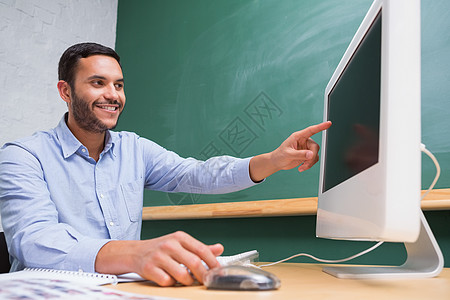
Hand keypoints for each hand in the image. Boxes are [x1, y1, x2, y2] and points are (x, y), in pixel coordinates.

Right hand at [95, 231, 223, 285]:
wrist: (135, 252)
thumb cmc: (160, 249)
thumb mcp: (180, 243)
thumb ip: (199, 248)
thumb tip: (219, 248)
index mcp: (179, 237)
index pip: (202, 250)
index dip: (213, 262)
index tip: (218, 271)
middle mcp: (170, 245)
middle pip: (194, 263)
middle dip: (203, 276)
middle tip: (206, 281)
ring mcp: (159, 257)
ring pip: (182, 276)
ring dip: (187, 282)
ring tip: (186, 280)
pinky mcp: (149, 269)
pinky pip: (168, 282)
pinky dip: (172, 284)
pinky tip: (170, 279)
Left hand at [249, 121, 330, 181]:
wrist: (277, 162)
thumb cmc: (280, 155)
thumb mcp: (288, 154)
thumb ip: (300, 154)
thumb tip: (311, 155)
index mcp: (298, 137)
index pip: (311, 130)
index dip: (320, 127)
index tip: (328, 123)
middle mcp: (303, 141)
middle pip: (315, 146)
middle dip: (312, 156)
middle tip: (306, 163)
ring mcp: (305, 148)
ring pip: (315, 154)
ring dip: (310, 162)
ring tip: (302, 167)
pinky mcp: (306, 155)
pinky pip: (313, 159)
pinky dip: (309, 165)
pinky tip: (302, 167)